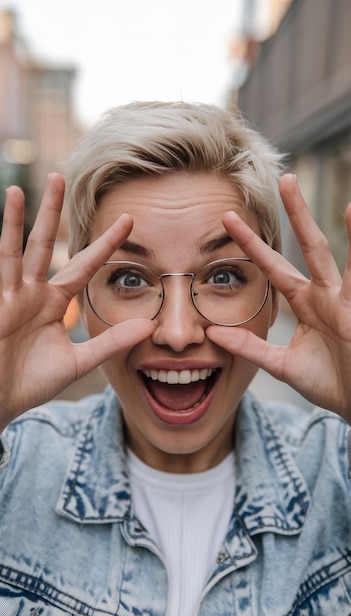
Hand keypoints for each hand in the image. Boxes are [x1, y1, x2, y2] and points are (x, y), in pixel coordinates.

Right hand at [0, 174, 153, 428]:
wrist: (0, 402)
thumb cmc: (32, 383)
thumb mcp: (79, 361)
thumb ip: (111, 342)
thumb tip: (148, 325)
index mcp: (53, 302)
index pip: (83, 264)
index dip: (105, 244)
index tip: (129, 220)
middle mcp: (32, 291)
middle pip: (44, 243)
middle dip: (52, 212)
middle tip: (61, 176)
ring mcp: (11, 294)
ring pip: (17, 248)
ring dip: (19, 218)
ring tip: (22, 189)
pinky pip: (0, 265)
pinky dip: (3, 239)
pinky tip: (7, 211)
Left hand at [206, 174, 350, 422]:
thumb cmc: (328, 383)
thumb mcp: (282, 365)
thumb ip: (250, 348)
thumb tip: (212, 335)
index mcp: (306, 304)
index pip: (275, 267)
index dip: (252, 245)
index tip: (228, 220)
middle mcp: (327, 294)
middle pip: (310, 246)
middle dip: (298, 214)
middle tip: (284, 179)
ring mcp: (347, 301)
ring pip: (343, 257)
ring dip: (346, 228)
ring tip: (344, 201)